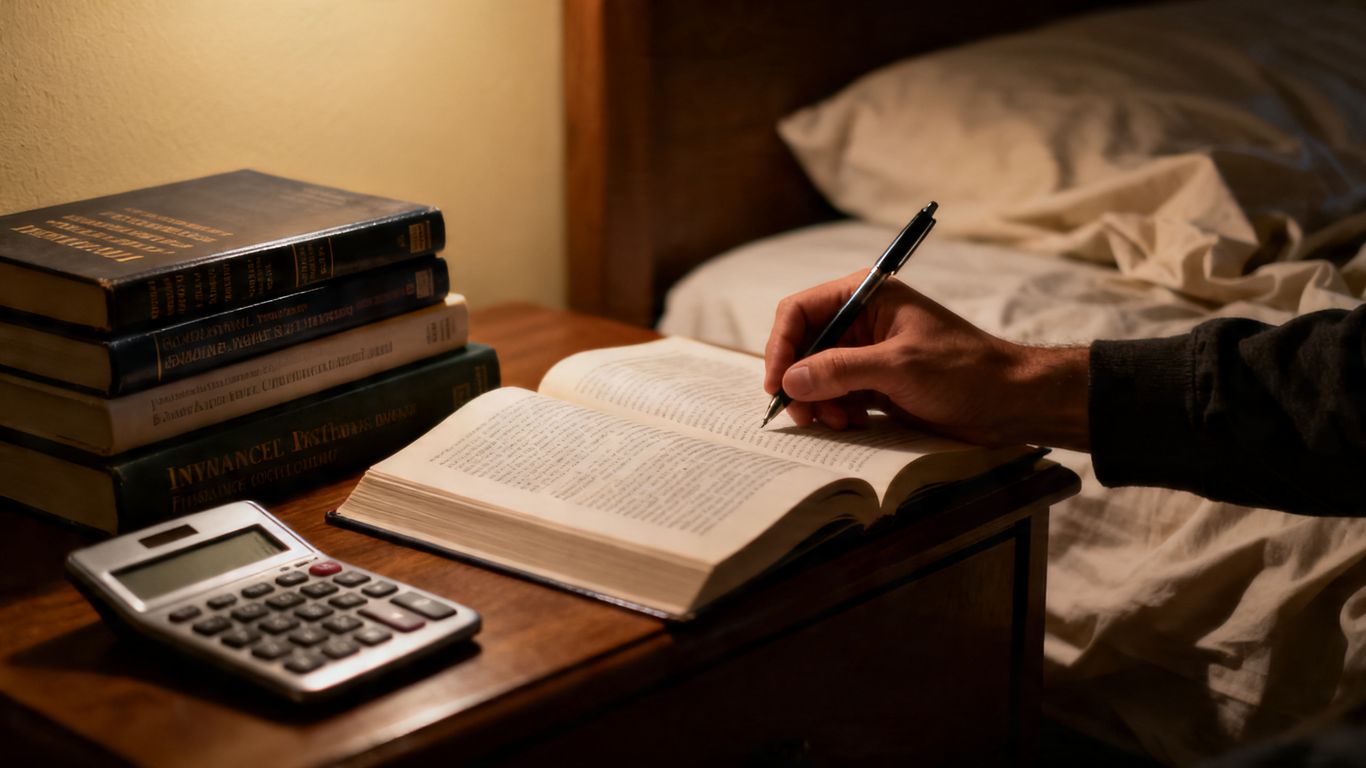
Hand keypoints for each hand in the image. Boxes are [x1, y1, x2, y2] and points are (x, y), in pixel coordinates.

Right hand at [763, 271, 1090, 449]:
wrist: (1011, 403)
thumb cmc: (964, 372)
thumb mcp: (899, 367)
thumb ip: (841, 370)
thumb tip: (790, 380)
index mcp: (866, 295)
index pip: (800, 310)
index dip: (781, 346)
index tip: (778, 386)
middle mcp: (861, 320)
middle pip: (803, 345)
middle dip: (800, 381)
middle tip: (804, 416)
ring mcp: (868, 353)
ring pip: (817, 375)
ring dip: (818, 402)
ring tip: (838, 423)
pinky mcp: (876, 383)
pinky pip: (837, 395)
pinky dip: (835, 412)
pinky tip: (853, 425)